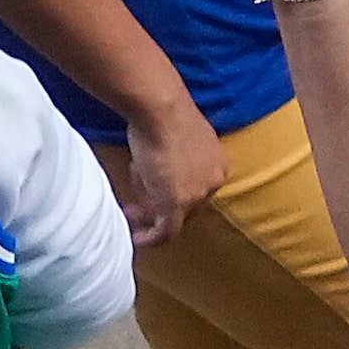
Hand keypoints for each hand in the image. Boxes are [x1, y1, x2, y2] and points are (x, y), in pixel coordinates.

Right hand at [119, 98, 228, 246]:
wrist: (160, 109)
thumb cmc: (163, 114)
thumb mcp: (172, 140)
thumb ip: (169, 163)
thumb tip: (150, 181)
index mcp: (217, 165)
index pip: (196, 188)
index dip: (173, 193)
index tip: (152, 193)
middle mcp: (213, 182)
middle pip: (188, 205)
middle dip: (161, 207)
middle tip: (137, 208)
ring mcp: (197, 195)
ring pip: (176, 216)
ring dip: (152, 219)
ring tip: (131, 217)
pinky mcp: (177, 203)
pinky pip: (167, 230)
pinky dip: (152, 238)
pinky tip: (138, 239)